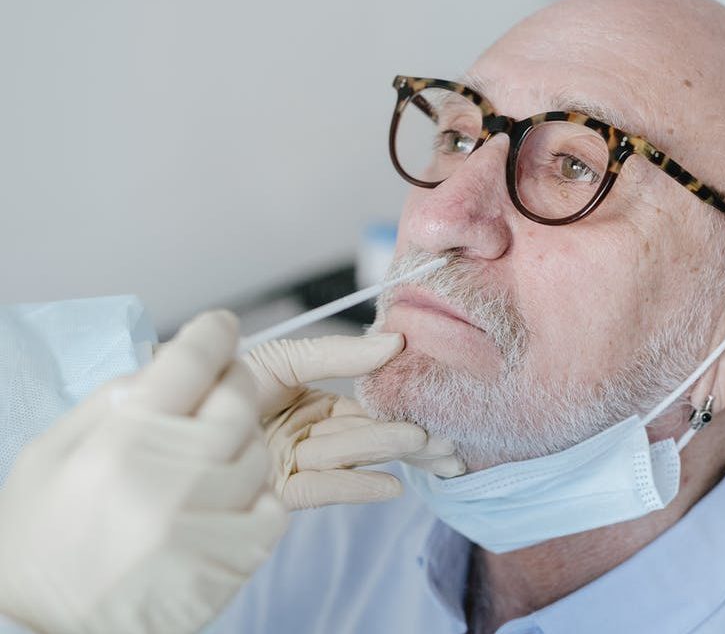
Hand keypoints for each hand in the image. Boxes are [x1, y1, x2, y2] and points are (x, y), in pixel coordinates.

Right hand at [0, 311, 286, 633]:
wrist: (57, 632)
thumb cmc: (44, 540)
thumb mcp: (50, 454)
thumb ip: (110, 399)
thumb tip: (167, 362)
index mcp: (120, 443)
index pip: (189, 362)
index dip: (212, 334)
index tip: (220, 327)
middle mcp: (169, 479)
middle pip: (237, 399)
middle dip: (233, 383)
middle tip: (220, 388)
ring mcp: (206, 524)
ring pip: (258, 451)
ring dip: (242, 443)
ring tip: (210, 458)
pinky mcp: (232, 563)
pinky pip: (272, 507)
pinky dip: (257, 497)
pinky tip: (225, 502)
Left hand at [244, 333, 463, 509]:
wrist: (170, 413)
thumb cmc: (225, 378)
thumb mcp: (285, 357)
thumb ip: (337, 353)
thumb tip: (394, 341)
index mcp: (313, 400)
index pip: (364, 403)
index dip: (398, 404)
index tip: (434, 406)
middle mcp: (310, 432)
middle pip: (363, 433)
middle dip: (405, 436)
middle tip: (446, 442)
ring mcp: (297, 462)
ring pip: (349, 455)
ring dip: (387, 453)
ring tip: (426, 449)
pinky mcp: (279, 491)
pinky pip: (322, 488)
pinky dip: (355, 486)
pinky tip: (390, 486)